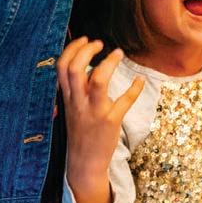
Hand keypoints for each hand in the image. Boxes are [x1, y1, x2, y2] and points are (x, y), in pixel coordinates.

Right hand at [57, 37, 143, 202]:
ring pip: (97, 81)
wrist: (84, 163)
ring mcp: (94, 112)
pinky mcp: (110, 121)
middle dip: (86, 51)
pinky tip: (140, 80)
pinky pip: (123, 101)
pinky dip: (134, 88)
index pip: (61, 67)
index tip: (86, 39)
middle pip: (74, 69)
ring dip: (109, 63)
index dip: (73, 48)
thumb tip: (83, 66)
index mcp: (67, 98)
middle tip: (100, 44)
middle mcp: (78, 102)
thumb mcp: (72, 108)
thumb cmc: (81, 131)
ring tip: (118, 54)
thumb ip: (75, 88)